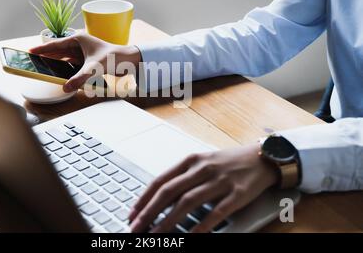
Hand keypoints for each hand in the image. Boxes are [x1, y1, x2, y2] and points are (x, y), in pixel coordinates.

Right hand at [30, 32, 141, 91]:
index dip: (41, 49)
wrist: (130, 61)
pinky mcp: (88, 61)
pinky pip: (72, 65)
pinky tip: (59, 75)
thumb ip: (79, 79)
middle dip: (45, 57)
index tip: (29, 51)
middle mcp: (79, 44)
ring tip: (42, 68)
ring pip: (64, 58)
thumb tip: (66, 88)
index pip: (55, 44)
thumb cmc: (115, 58)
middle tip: (31, 62)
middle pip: (57, 51)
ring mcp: (83, 52)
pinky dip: (65, 69)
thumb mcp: (95, 68)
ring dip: (55, 63)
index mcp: (78, 39)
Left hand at [128, 144, 278, 232]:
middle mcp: (202, 169)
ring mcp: (219, 181)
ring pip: (187, 202)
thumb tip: (159, 196)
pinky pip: (214, 213)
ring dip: (168, 221)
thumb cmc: (229, 162)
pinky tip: (190, 237)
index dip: (144, 199)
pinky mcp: (237, 194)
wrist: (263, 158)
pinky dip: (200, 227)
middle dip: (149, 212)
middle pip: (169, 192)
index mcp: (191, 160)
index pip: (161, 180)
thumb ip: (183, 176)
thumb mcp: (203, 161)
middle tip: (136, 228)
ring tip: (156, 235)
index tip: (132, 214)